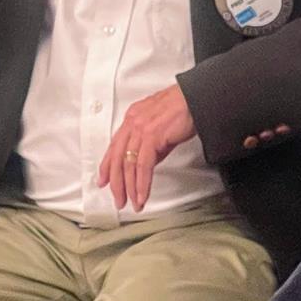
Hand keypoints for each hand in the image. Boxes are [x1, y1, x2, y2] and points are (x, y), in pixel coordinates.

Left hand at [96, 83, 198, 211]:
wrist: (197, 99)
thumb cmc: (184, 108)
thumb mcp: (160, 128)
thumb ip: (150, 146)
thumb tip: (145, 166)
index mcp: (132, 118)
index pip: (114, 146)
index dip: (107, 166)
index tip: (103, 181)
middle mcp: (133, 123)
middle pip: (118, 158)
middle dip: (117, 183)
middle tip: (119, 200)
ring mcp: (140, 129)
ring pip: (129, 165)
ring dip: (130, 188)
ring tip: (133, 202)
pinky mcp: (152, 136)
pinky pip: (143, 166)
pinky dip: (142, 184)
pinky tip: (142, 195)